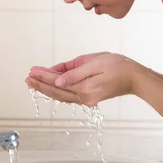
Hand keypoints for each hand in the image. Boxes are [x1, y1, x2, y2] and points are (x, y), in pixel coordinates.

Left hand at [26, 53, 141, 106]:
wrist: (135, 77)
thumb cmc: (118, 66)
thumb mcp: (96, 63)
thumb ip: (75, 73)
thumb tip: (57, 81)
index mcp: (85, 88)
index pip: (58, 82)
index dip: (44, 76)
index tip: (32, 71)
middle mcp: (84, 97)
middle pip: (57, 91)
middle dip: (41, 84)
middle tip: (27, 78)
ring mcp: (87, 99)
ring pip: (61, 95)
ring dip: (46, 88)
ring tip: (33, 82)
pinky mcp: (90, 97)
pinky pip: (69, 95)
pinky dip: (57, 91)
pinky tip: (49, 87)